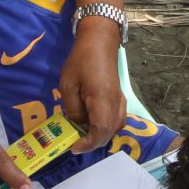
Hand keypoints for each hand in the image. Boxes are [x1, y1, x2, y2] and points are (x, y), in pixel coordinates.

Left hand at [59, 28, 124, 151]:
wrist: (99, 41)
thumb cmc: (80, 61)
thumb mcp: (68, 85)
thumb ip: (73, 110)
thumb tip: (79, 126)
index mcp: (102, 99)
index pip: (100, 131)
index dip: (88, 144)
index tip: (73, 147)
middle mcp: (116, 103)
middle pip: (110, 133)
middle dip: (93, 143)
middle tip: (75, 143)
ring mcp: (120, 101)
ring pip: (116, 128)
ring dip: (100, 136)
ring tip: (83, 135)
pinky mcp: (120, 99)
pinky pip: (117, 120)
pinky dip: (107, 128)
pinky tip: (93, 124)